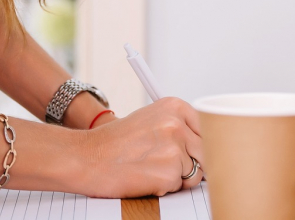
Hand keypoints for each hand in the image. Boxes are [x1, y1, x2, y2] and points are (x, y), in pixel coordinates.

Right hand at [77, 97, 203, 196]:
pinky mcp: (169, 171)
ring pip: (195, 172)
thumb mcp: (149, 120)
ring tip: (151, 169)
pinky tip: (145, 178)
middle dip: (192, 164)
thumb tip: (206, 145)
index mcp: (175, 106)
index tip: (195, 153)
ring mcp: (174, 147)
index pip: (208, 129)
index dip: (200, 146)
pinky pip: (179, 186)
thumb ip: (177, 127)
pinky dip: (165, 188)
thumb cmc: (114, 142)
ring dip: (177, 177)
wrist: (86, 157)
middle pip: (206, 151)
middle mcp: (176, 123)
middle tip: (168, 166)